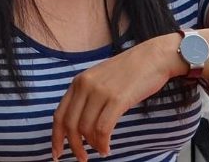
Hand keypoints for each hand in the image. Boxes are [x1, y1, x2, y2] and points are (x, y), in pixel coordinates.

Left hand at [50, 33, 183, 160]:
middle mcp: (85, 85)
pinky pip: (103, 129)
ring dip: (92, 145)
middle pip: (70, 125)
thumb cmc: (129, 71)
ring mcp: (100, 92)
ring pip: (86, 129)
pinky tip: (107, 148)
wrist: (152, 57)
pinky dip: (103, 143)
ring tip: (101, 151)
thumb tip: (80, 127)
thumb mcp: (100, 79)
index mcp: (79, 82)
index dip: (56, 137)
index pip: (59, 114)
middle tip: (83, 159)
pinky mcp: (117, 99)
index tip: (57, 154)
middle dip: (74, 146)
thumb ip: (87, 96)